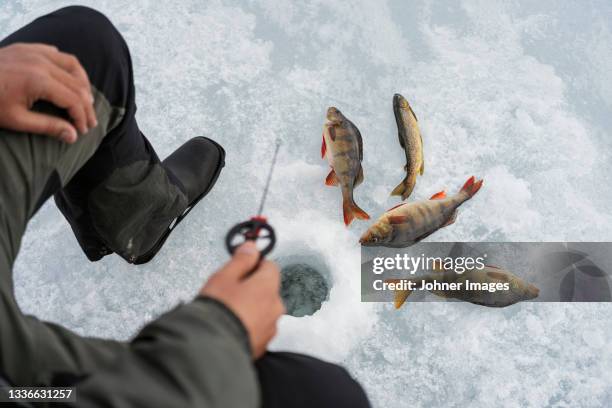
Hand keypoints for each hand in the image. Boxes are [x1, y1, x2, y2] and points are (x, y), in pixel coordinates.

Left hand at [0, 43, 96, 142]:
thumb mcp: (16, 120)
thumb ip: (47, 126)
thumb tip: (72, 136)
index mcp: (39, 80)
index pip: (73, 99)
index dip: (82, 117)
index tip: (83, 131)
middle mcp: (42, 62)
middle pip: (77, 85)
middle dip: (86, 106)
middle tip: (90, 122)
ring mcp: (35, 52)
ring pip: (73, 65)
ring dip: (82, 84)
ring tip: (85, 101)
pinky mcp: (27, 48)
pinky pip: (57, 54)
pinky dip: (67, 67)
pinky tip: (68, 80)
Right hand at [201, 242, 284, 358]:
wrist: (212, 349)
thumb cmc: (217, 311)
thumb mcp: (224, 276)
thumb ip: (241, 260)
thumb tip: (252, 248)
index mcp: (269, 286)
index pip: (270, 266)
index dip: (254, 265)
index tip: (240, 268)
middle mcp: (275, 306)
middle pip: (267, 289)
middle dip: (251, 288)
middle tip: (229, 292)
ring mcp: (271, 327)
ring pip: (263, 309)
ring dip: (251, 307)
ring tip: (228, 312)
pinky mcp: (263, 345)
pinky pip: (258, 328)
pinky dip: (248, 325)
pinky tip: (231, 326)